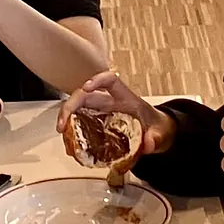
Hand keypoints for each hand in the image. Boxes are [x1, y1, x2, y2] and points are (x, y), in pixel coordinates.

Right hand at [56, 70, 173, 154]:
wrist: (158, 133)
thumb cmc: (158, 127)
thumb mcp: (161, 134)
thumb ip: (156, 138)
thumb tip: (149, 143)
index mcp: (126, 98)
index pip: (110, 80)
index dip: (96, 80)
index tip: (86, 87)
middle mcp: (111, 101)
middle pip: (85, 94)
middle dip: (71, 105)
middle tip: (63, 123)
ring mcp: (102, 111)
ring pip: (79, 106)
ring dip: (67, 116)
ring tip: (62, 132)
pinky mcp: (98, 123)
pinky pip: (81, 121)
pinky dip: (72, 129)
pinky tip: (70, 141)